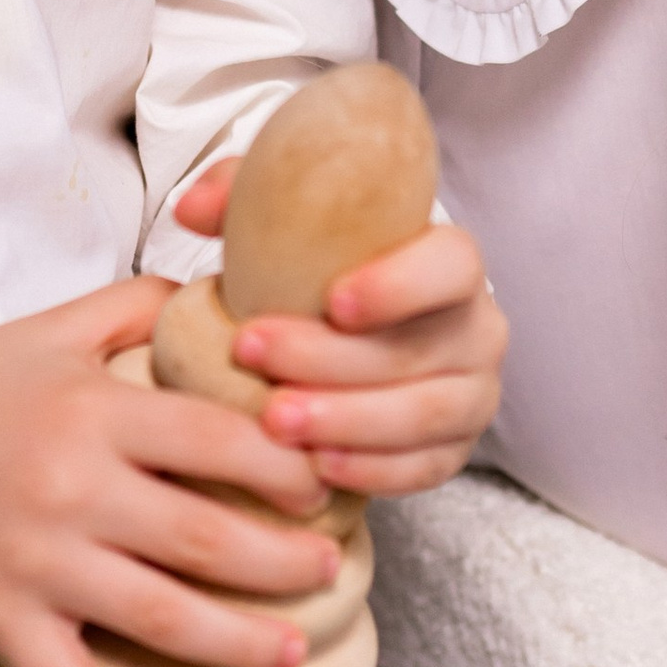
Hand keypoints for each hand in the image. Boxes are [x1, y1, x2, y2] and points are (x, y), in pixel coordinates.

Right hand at [0, 274, 345, 666]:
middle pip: (205, 539)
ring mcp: (35, 563)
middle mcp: (71, 489)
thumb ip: (141, 303)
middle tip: (329, 574)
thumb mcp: (55, 328)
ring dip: (238, 644)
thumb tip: (225, 280)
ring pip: (159, 619)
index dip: (285, 469)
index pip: (217, 441)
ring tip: (293, 654)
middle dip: (284, 565)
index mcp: (94, 413)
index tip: (321, 489)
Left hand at [169, 160, 504, 492]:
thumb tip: (191, 208)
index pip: (452, 265)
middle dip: (330, 359)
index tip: (332, 300)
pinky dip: (371, 470)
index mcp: (450, 264)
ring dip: (346, 421)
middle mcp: (476, 330)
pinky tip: (317, 467)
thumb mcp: (288, 223)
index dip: (399, 285)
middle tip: (251, 354)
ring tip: (274, 421)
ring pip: (423, 414)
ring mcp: (471, 395)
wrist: (357, 337)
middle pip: (418, 348)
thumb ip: (244, 196)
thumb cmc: (325, 274)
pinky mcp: (454, 450)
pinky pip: (422, 469)